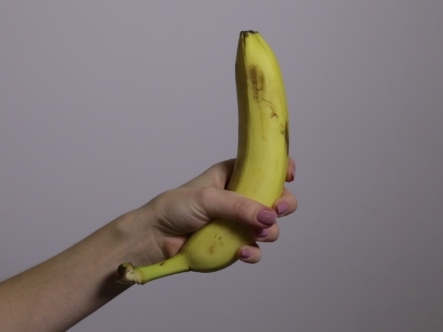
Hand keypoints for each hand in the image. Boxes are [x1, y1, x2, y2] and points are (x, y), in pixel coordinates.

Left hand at [132, 157, 296, 265]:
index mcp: (232, 175)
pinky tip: (241, 253)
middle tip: (276, 211)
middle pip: (274, 198)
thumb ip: (238, 206)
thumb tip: (268, 216)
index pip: (263, 168)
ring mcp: (236, 222)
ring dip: (268, 232)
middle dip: (282, 205)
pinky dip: (252, 252)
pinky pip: (253, 249)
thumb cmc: (173, 208)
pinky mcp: (232, 244)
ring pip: (268, 226)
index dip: (280, 170)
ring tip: (256, 235)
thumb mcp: (207, 199)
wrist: (154, 238)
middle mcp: (238, 197)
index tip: (288, 176)